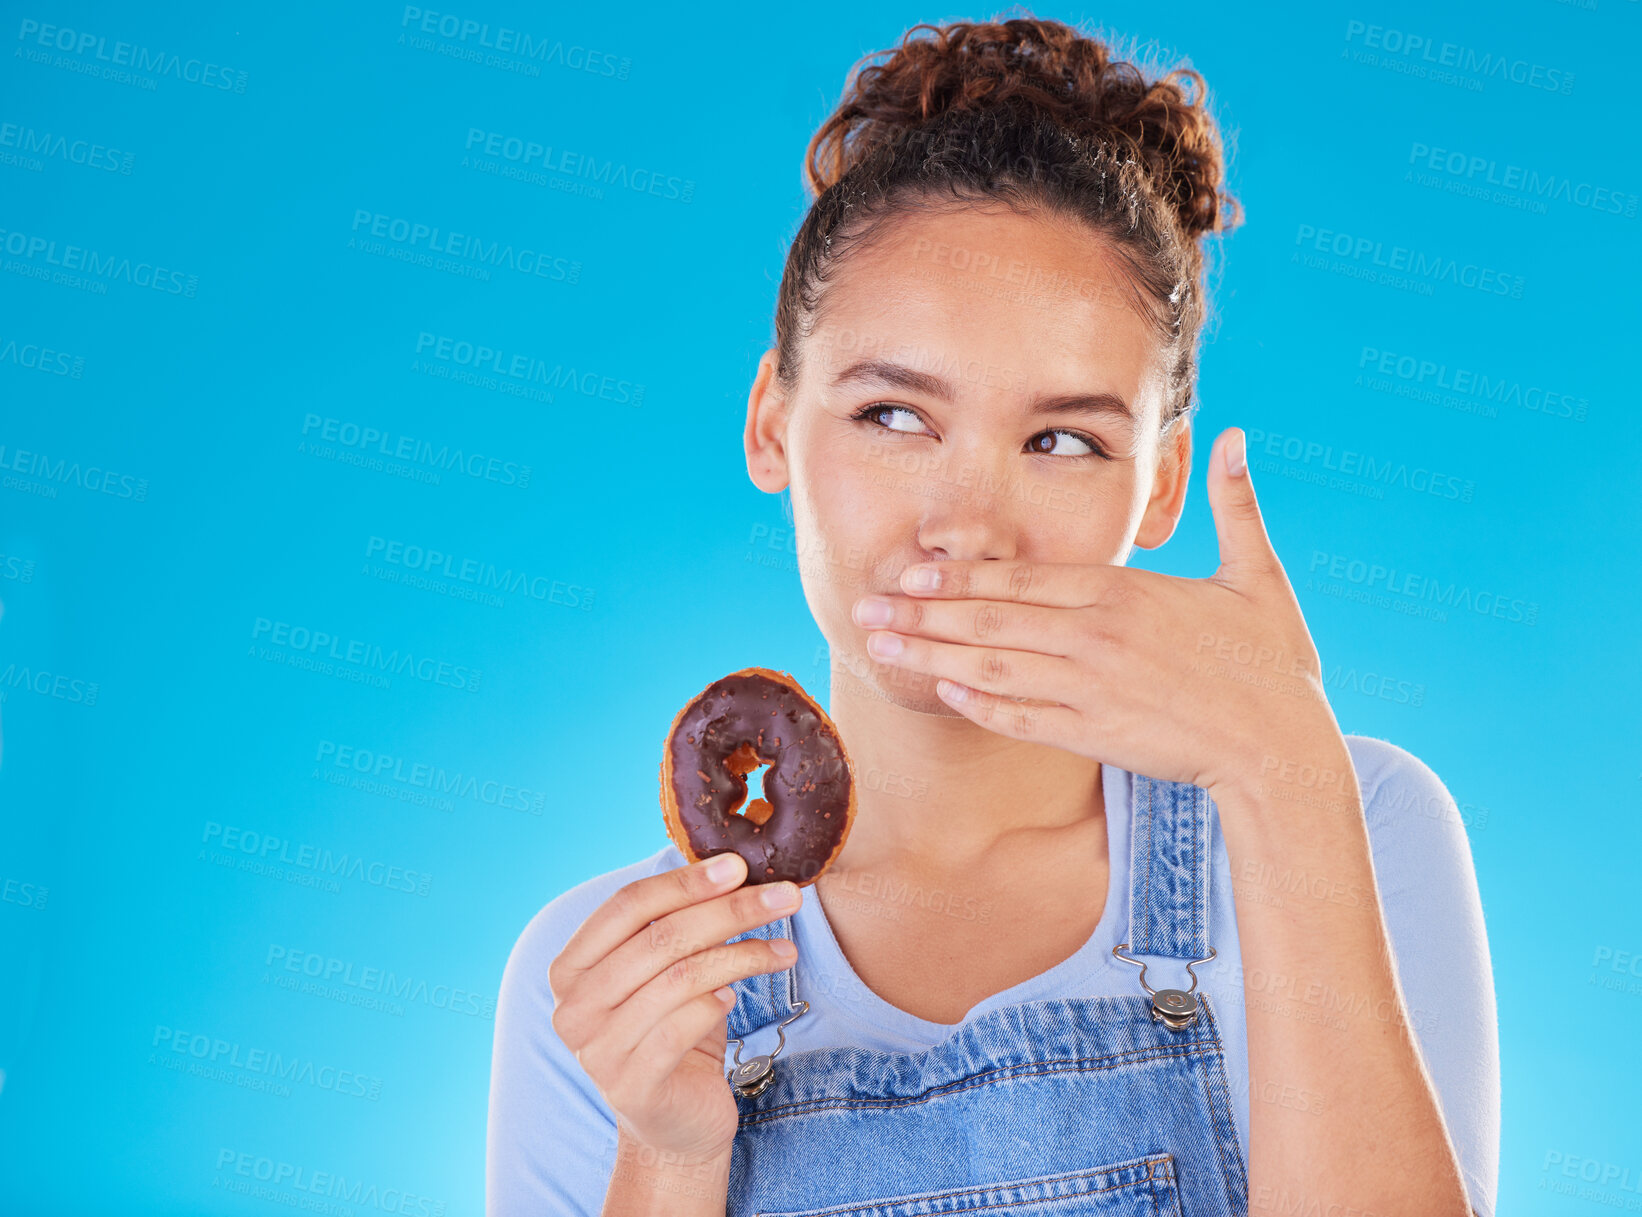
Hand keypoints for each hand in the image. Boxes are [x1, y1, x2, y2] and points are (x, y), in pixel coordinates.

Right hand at [548, 852, 800, 1160]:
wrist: (676, 1124)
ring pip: (680, 979)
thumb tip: (730, 867)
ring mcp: (597, 1051)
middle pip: (659, 938)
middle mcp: (573, 1008)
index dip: (684, 881)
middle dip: (730, 911)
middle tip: (786, 896)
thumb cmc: (674, 1032)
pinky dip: (716, 1003)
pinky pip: (682, 1027)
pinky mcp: (631, 1086)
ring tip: (785, 950)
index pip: (626, 906)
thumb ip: (676, 925)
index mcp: (571, 968)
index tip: (739, 866)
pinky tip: (736, 996)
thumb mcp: (666, 973)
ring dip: (743, 956)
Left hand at [849, 427, 1344, 800]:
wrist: (1283, 750)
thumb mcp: (1260, 576)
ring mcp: (1091, 689)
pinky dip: (978, 706)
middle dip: (920, 613)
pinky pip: (1022, 718)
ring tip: (879, 646)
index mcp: (1125, 594)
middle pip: (990, 619)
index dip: (961, 575)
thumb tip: (1237, 437)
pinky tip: (941, 693)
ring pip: (991, 668)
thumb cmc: (1274, 664)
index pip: (1022, 578)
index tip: (912, 569)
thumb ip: (1236, 505)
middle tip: (863, 607)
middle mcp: (1097, 637)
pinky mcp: (1095, 734)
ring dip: (929, 657)